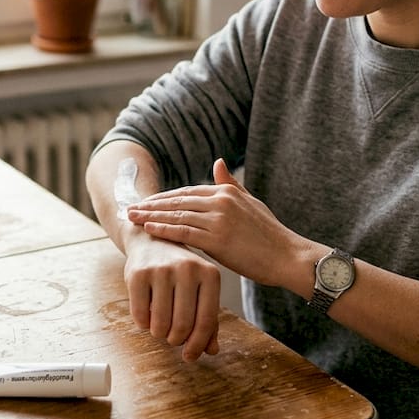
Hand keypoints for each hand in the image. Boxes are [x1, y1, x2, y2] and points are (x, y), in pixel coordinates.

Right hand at [122, 234, 221, 362]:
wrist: (152, 240)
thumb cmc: (181, 272)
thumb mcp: (200, 290)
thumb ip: (208, 319)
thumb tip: (211, 350)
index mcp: (210, 274)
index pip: (206, 321)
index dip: (197, 345)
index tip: (189, 356)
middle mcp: (188, 269)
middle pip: (182, 325)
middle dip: (175, 340)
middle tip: (172, 338)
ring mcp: (162, 269)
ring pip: (160, 324)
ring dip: (159, 334)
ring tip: (160, 326)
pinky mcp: (138, 273)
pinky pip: (140, 316)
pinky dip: (143, 324)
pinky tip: (147, 316)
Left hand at [126, 159, 317, 290]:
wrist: (288, 257)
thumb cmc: (270, 235)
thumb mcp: (251, 203)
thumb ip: (231, 184)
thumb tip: (217, 162)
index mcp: (226, 192)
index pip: (187, 192)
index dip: (164, 198)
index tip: (146, 203)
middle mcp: (221, 201)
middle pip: (177, 201)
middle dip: (151, 205)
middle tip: (130, 208)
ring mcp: (219, 219)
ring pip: (177, 215)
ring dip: (151, 216)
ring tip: (132, 219)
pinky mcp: (218, 238)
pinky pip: (184, 232)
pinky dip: (164, 230)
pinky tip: (148, 229)